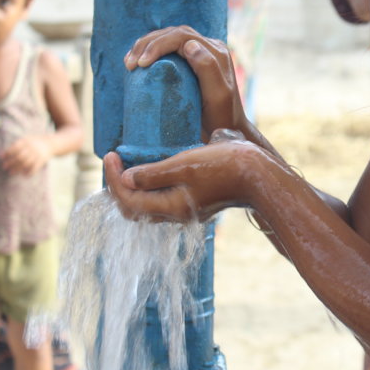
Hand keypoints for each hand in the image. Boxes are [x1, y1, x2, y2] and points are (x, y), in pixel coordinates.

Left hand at [1, 135, 52, 175]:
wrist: (51, 143)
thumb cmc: (35, 142)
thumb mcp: (27, 139)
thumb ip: (18, 144)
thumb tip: (5, 153)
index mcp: (27, 142)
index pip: (15, 147)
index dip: (8, 152)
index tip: (1, 157)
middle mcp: (32, 148)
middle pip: (19, 156)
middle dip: (11, 162)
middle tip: (4, 166)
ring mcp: (37, 154)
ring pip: (26, 163)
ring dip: (17, 168)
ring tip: (10, 172)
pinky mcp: (42, 160)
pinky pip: (35, 167)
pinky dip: (29, 172)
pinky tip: (24, 175)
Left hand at [103, 129, 261, 222]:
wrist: (260, 175)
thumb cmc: (225, 166)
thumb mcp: (184, 164)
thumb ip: (153, 173)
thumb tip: (126, 178)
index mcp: (171, 208)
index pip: (128, 201)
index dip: (113, 179)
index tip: (109, 154)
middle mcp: (177, 214)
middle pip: (135, 208)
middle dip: (119, 187)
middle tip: (114, 161)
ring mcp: (188, 209)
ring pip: (150, 204)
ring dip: (135, 186)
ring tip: (129, 162)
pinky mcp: (198, 201)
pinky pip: (165, 197)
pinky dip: (151, 185)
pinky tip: (154, 166)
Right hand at [124, 26, 245, 141]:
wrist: (226, 131)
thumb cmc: (221, 117)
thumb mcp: (217, 96)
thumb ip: (207, 69)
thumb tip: (189, 44)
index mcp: (217, 52)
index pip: (182, 36)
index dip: (158, 45)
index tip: (141, 64)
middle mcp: (210, 48)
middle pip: (174, 33)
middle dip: (147, 44)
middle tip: (129, 63)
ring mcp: (201, 53)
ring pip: (169, 38)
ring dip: (145, 45)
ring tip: (129, 62)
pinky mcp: (191, 62)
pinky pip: (168, 49)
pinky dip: (150, 52)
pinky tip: (137, 62)